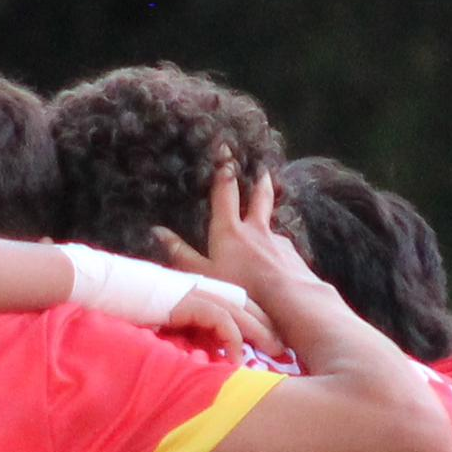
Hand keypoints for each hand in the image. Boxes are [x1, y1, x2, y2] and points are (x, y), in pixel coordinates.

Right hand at [140, 165, 292, 355]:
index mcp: (230, 230)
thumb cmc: (242, 289)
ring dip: (268, 222)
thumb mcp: (203, 274)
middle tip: (262, 168)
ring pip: (271, 225)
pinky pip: (283, 250)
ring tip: (266, 228)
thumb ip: (180, 254)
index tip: (225, 150)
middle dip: (259, 181)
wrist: (291, 301)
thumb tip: (157, 232)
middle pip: (259, 197)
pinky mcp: (294, 257)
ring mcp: (278, 242)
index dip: (224, 170)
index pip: (226, 192)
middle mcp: (256, 230)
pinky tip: (278, 266)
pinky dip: (278, 253)